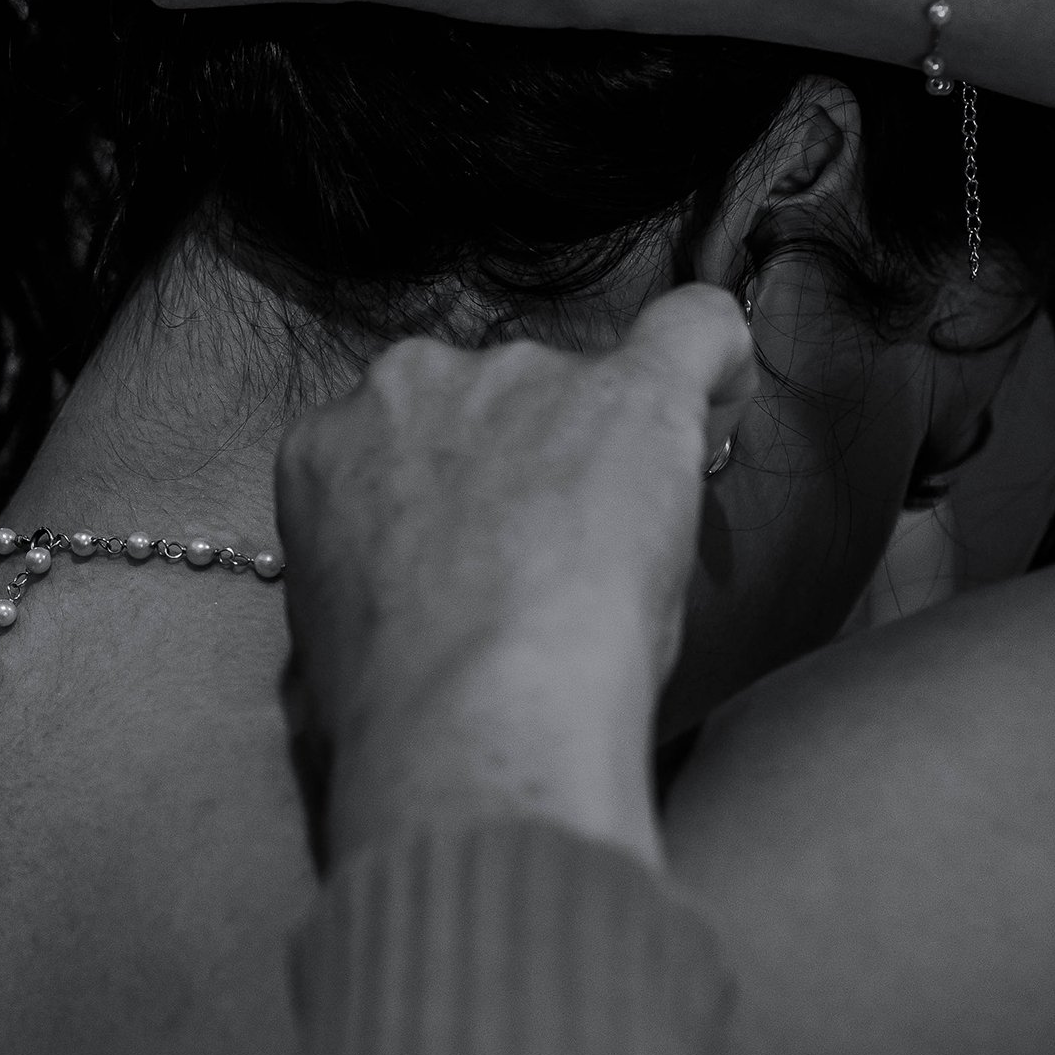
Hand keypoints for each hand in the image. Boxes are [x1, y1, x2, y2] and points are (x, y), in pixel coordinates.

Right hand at [278, 285, 753, 867]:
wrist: (468, 722)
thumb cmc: (398, 713)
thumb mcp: (332, 643)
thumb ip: (374, 588)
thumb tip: (409, 613)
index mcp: (328, 450)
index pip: (401, 441)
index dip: (450, 496)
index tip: (480, 549)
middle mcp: (412, 387)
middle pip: (489, 405)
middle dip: (524, 471)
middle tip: (551, 574)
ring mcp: (519, 380)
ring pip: (580, 391)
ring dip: (602, 454)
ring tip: (619, 565)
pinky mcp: (628, 395)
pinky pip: (698, 331)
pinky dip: (720, 367)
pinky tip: (725, 401)